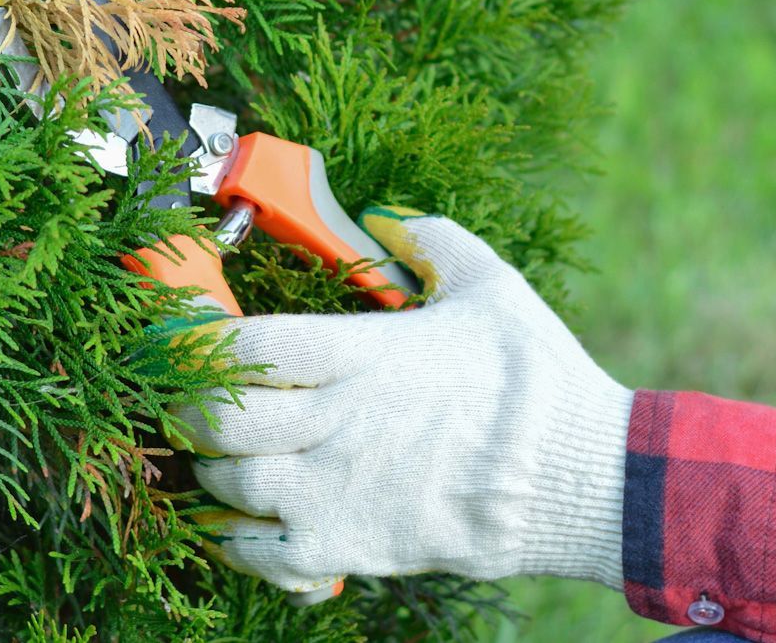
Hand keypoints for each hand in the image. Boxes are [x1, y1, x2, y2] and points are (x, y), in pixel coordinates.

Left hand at [173, 211, 634, 600]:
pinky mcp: (351, 549)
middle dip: (189, 407)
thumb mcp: (490, 286)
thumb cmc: (540, 383)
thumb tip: (391, 218)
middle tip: (187, 400)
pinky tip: (239, 526)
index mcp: (360, 353)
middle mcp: (335, 421)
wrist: (591, 483)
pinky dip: (236, 544)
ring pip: (227, 485)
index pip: (247, 344)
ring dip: (210, 472)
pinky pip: (260, 556)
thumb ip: (431, 242)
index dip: (200, 341)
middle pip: (218, 416)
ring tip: (218, 460)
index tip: (184, 338)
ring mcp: (336, 490)